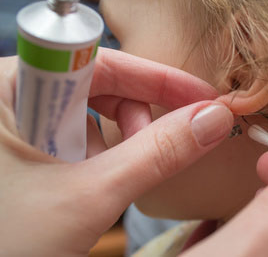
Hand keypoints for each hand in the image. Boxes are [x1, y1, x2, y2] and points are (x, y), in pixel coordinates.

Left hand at [0, 48, 233, 256]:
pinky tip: (90, 185)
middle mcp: (11, 95)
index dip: (158, 79)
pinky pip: (78, 136)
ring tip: (104, 184)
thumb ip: (157, 154)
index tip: (202, 97)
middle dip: (136, 121)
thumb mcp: (87, 196)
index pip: (101, 61)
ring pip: (93, 113)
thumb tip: (214, 120)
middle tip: (155, 152)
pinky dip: (99, 158)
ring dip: (116, 146)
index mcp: (8, 86)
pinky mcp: (25, 145)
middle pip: (101, 86)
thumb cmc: (5, 243)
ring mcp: (17, 120)